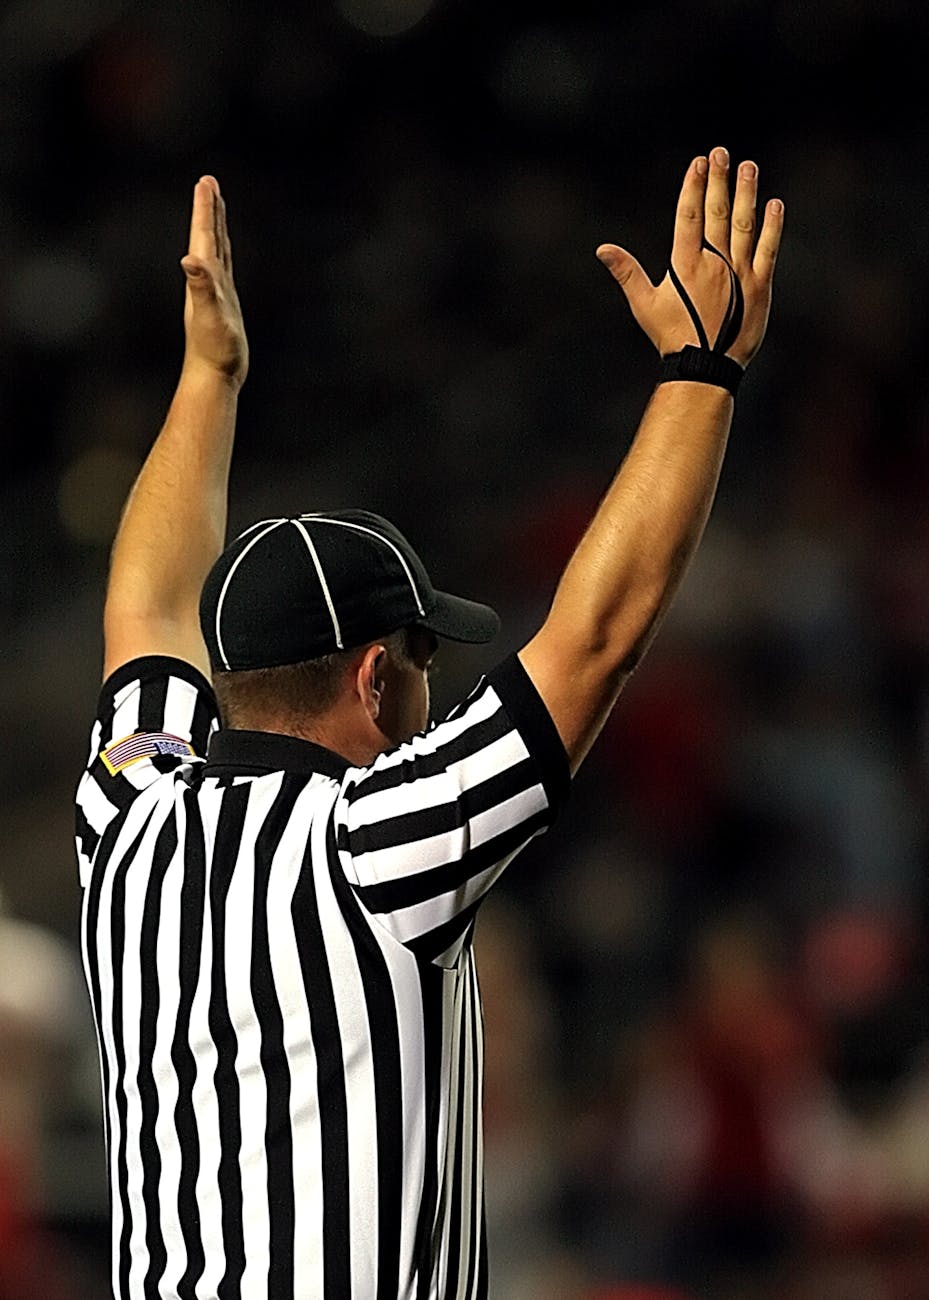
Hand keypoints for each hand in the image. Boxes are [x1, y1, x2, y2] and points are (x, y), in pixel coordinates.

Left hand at [180, 175, 248, 387]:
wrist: (213, 377)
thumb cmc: (213, 350)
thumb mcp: (209, 315)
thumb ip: (201, 287)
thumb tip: (189, 260)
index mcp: (203, 278)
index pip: (204, 236)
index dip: (205, 209)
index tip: (206, 182)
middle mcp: (206, 282)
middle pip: (208, 238)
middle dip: (209, 210)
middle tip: (209, 183)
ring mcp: (215, 293)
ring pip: (216, 253)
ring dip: (215, 230)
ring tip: (217, 210)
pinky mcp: (224, 306)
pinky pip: (224, 272)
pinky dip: (224, 257)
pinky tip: (223, 257)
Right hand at [596, 146, 783, 368]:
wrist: (704, 367)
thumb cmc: (671, 337)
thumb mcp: (644, 305)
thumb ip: (626, 273)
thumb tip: (603, 249)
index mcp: (685, 264)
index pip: (690, 215)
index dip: (693, 186)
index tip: (698, 162)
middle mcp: (713, 262)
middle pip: (717, 212)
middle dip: (718, 180)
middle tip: (721, 153)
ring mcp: (739, 272)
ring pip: (743, 225)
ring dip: (746, 193)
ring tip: (748, 167)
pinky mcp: (759, 286)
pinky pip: (767, 250)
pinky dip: (772, 227)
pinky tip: (774, 204)